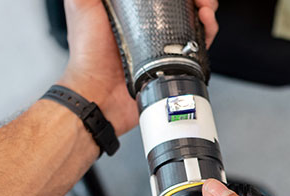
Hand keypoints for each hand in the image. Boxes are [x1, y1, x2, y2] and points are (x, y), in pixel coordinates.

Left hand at [59, 0, 218, 135]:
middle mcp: (149, 25)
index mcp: (131, 9)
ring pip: (194, 19)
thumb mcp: (81, 7)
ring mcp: (163, 44)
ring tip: (205, 10)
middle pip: (181, 4)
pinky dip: (208, 31)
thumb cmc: (88, 56)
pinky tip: (205, 25)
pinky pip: (198, 44)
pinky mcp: (174, 62)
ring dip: (205, 10)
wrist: (100, 94)